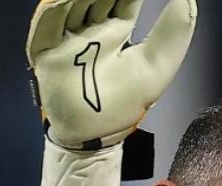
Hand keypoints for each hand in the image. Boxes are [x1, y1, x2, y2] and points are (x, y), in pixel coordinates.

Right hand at [27, 0, 196, 185]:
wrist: (94, 136)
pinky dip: (56, 6)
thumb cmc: (124, 104)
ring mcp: (67, 38)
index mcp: (114, 31)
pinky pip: (48, 22)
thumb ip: (174, 30)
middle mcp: (89, 30)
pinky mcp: (47, 50)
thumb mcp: (157, 64)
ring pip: (72, 2)